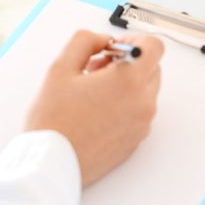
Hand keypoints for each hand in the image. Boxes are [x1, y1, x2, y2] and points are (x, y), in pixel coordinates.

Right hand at [24, 30, 163, 186]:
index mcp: (130, 82)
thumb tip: (103, 39)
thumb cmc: (53, 122)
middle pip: (151, 67)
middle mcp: (143, 103)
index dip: (135, 40)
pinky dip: (125, 105)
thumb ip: (86, 41)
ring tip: (93, 91)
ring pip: (145, 90)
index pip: (154, 47)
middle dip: (128, 62)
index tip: (116, 47)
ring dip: (126, 84)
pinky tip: (97, 110)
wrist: (50, 165)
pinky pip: (139, 113)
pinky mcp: (136, 141)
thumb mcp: (61, 67)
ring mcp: (142, 124)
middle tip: (97, 68)